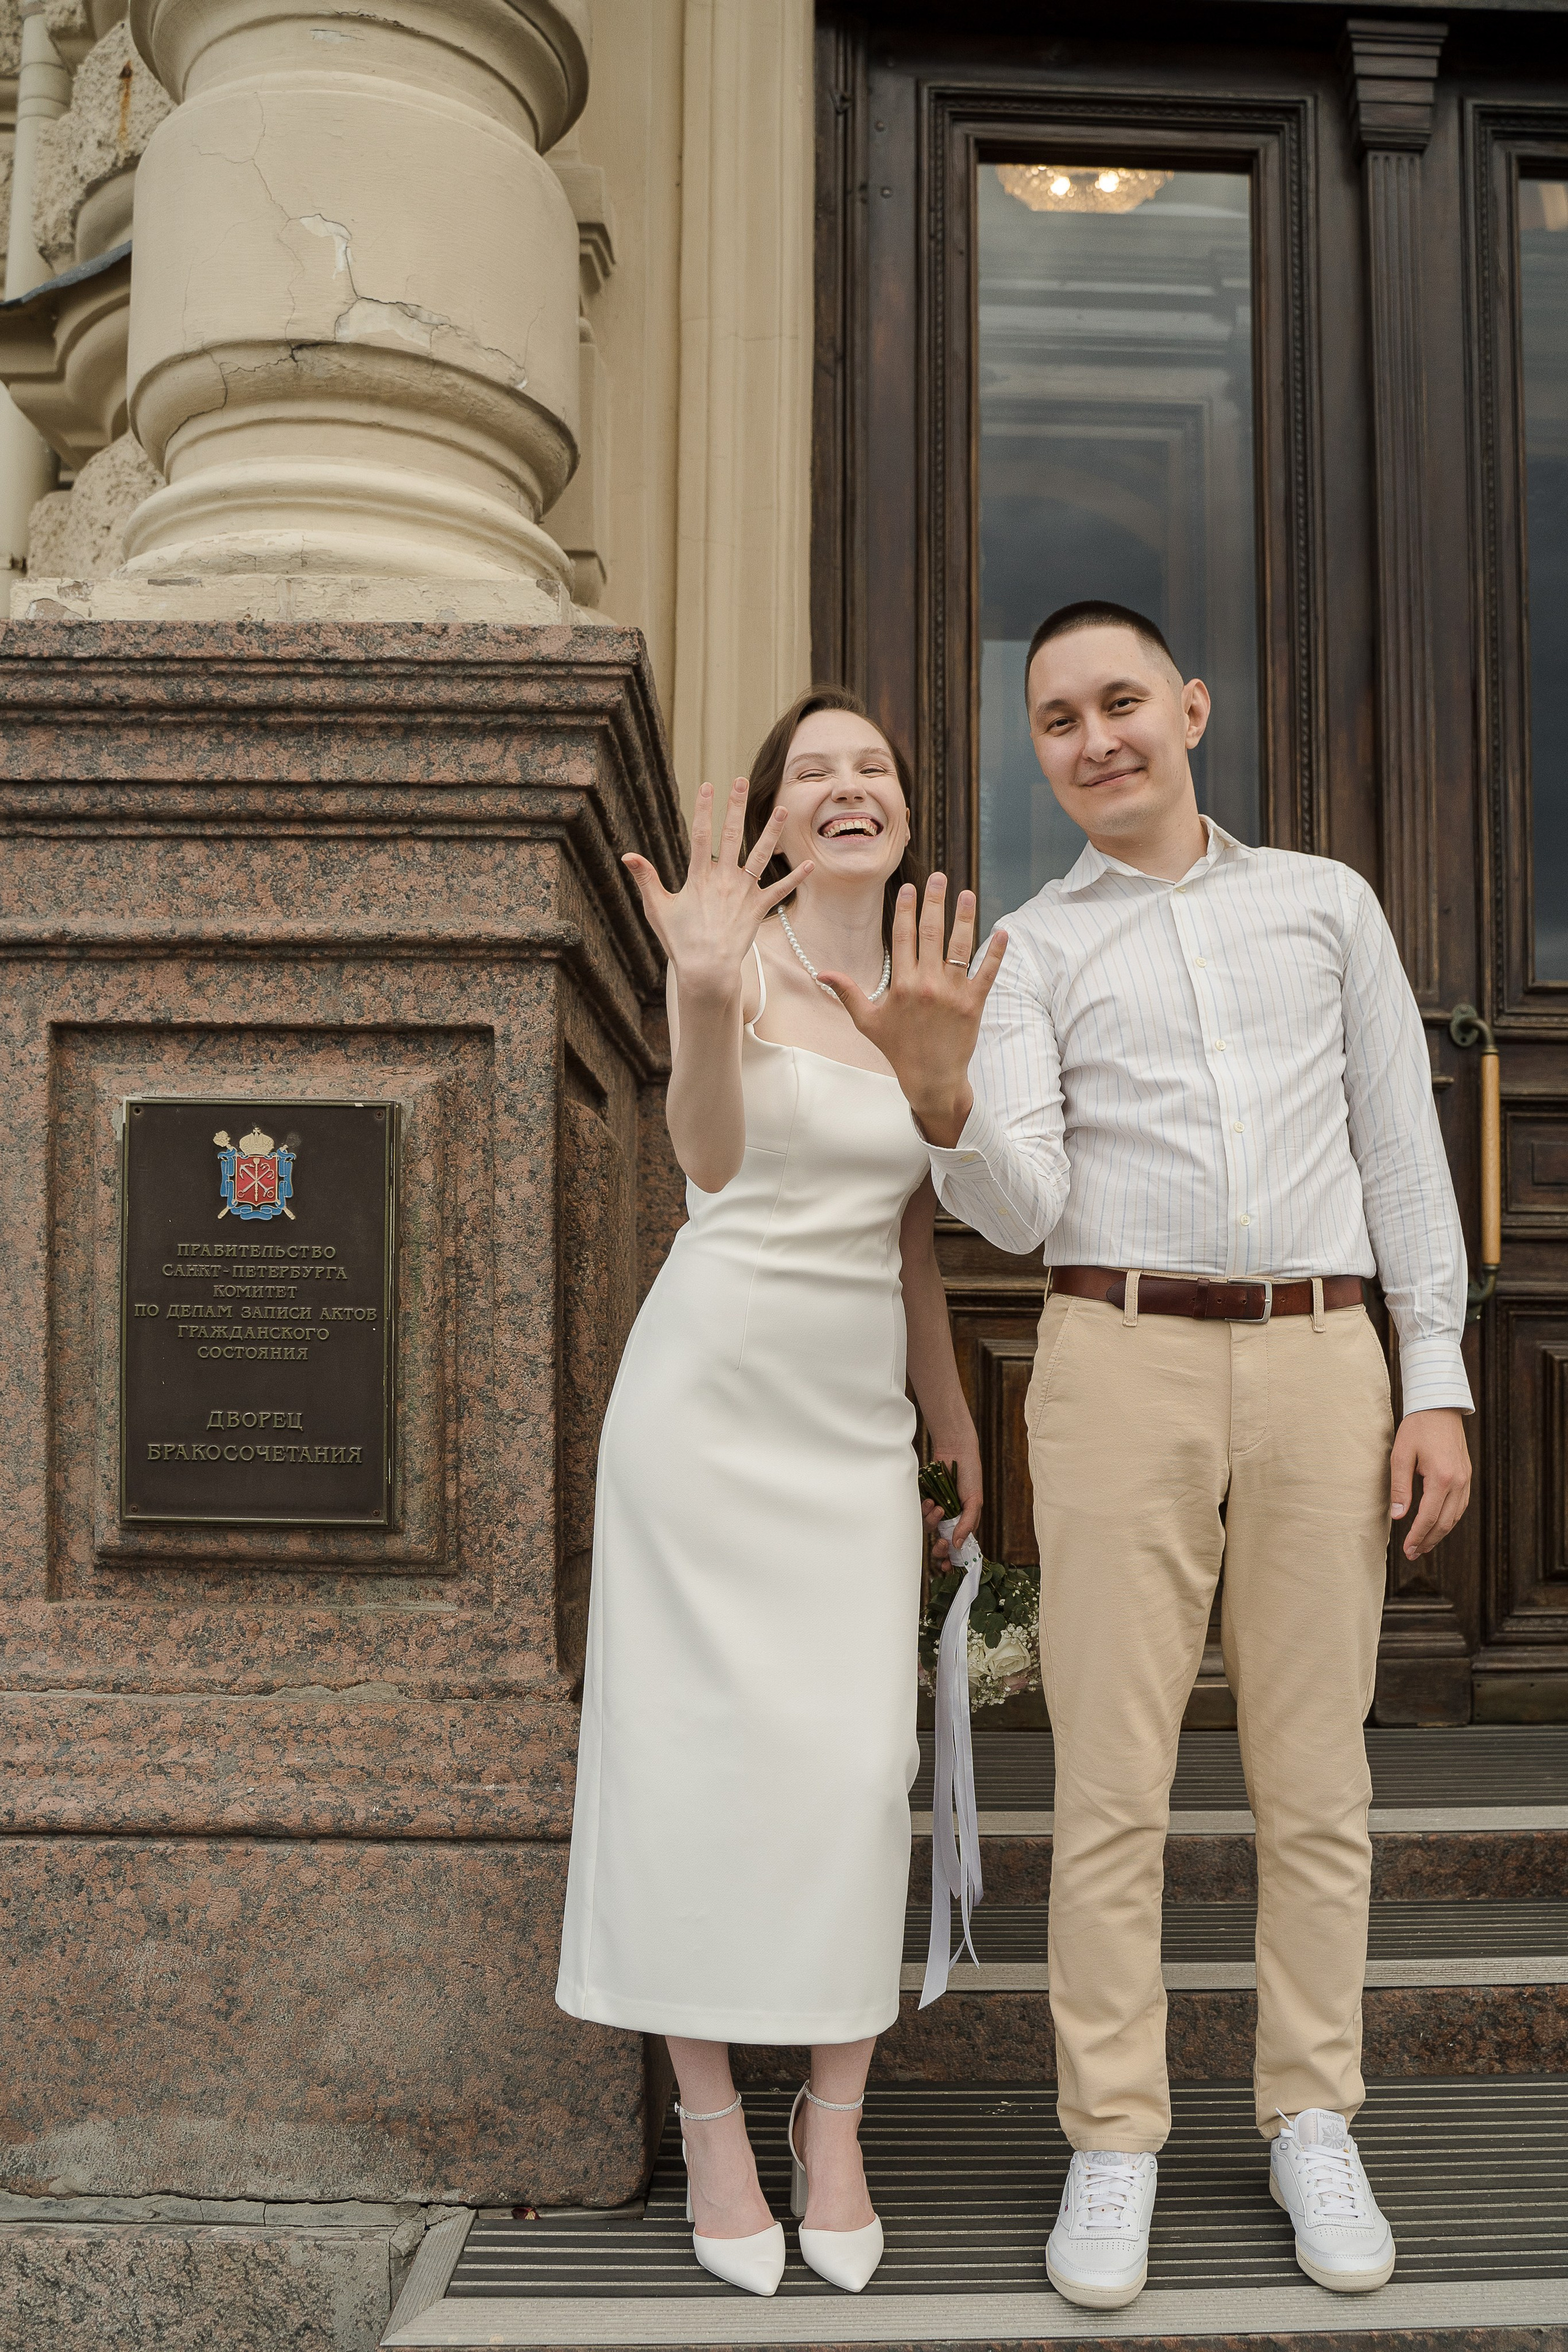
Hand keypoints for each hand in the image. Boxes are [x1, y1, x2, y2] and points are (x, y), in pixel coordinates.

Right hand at [623, 778, 811, 1006]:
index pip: (700, 835)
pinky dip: (795, 877)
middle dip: (735, 806)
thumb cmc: (679, 941)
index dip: (703, 809)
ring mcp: (743, 893)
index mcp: (699, 877)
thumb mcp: (657, 908)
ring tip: (781, 809)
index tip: (707, 785)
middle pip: (731, 836)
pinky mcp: (758, 909)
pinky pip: (780, 890)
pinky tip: (809, 863)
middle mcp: (724, 879)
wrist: (706, 969)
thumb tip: (627, 856)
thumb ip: (645, 878)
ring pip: (761, 856)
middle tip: (741, 781)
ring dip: (771, 831)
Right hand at [819, 876, 1007, 1146]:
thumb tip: (821, 972)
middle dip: (934, 902)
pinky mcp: (974, 1005)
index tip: (909, 888)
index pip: (902, 936)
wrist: (930, 1078)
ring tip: (967, 894)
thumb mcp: (867, 1021)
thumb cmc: (897, 1049)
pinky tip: (1002, 931)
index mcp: (901, 985)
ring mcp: (952, 994)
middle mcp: (927, 985)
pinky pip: (987, 973)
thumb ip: (847, 993)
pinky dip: (996, 952)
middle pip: (931, 933)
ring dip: (966, 918)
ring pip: (960, 947)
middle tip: (939, 877)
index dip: (905, 909)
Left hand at [921, 1438, 982, 1559]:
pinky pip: (919, 1513)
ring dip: (932, 1522)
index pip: (957, 1546)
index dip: (951, 1559)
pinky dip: (923, 1509)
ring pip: (928, 1528)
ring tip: (938, 1507)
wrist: (955, 1451)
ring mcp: (936, 1509)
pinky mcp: (924, 1499)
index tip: (947, 1567)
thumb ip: (968, 1523)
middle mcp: (949, 1519)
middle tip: (941, 1544)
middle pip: (940, 1543)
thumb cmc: (969, 1475)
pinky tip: (929, 1500)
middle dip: (939, 1548)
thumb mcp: (975, 1501)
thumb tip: (958, 1545)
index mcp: (963, 1522)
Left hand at [1390, 1408, 1471, 1558]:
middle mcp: (1458, 1482)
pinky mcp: (1467, 1475)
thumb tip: (1398, 1515)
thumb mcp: (1401, 1455)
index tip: (1407, 1549)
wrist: (1439, 1407)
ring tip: (1424, 1545)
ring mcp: (1466, 1479)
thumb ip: (1400, 1487)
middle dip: (1428, 1541)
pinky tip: (1437, 1525)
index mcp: (1441, 1477)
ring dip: (1439, 1533)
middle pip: (1444, 1522)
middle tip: (1413, 1554)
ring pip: (1455, 1516)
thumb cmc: (1417, 1429)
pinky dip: (1449, 1519)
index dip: (1417, 1536)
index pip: (1428, 1517)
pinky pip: (1460, 1505)